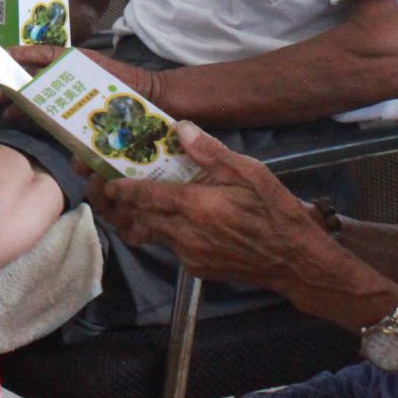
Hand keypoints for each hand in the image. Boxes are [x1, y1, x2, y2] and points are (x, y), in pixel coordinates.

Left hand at [85, 122, 355, 303]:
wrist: (297, 262)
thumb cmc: (276, 213)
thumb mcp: (250, 172)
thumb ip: (211, 151)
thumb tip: (180, 128)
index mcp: (194, 208)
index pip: (143, 197)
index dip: (118, 188)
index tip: (100, 177)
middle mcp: (185, 235)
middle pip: (136, 220)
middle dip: (117, 205)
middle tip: (105, 188)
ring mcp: (190, 255)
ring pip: (150, 236)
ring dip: (136, 220)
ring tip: (129, 202)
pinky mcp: (198, 269)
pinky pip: (169, 248)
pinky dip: (161, 232)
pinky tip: (170, 218)